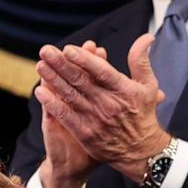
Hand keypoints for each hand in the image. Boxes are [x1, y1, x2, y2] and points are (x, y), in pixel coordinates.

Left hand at [35, 34, 171, 179]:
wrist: (140, 150)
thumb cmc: (143, 114)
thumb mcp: (148, 86)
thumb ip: (141, 61)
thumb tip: (145, 37)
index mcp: (123, 90)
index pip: (102, 72)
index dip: (85, 60)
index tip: (69, 49)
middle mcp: (108, 104)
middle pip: (81, 81)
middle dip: (61, 65)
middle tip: (46, 51)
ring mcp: (95, 119)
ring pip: (71, 95)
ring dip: (53, 80)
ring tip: (40, 66)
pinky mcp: (85, 133)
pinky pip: (66, 116)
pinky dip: (53, 104)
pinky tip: (40, 92)